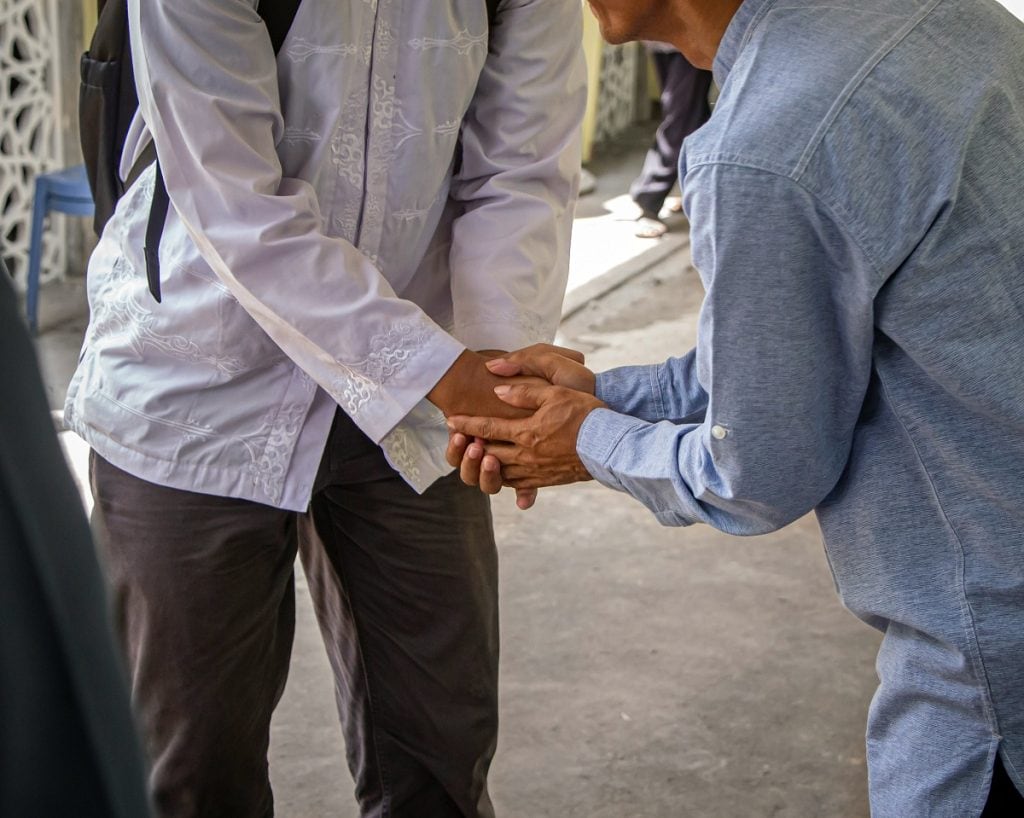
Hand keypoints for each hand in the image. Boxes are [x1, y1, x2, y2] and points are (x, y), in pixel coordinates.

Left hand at [446, 344, 590, 507]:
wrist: (612, 445)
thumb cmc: (586, 414)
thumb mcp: (556, 393)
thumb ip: (524, 392)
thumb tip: (498, 391)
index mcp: (526, 433)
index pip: (487, 429)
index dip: (466, 424)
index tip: (451, 420)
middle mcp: (526, 455)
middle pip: (488, 453)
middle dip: (471, 445)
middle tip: (459, 437)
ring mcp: (536, 471)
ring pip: (500, 472)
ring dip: (485, 463)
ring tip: (479, 453)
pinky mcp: (547, 480)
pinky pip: (517, 483)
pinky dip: (504, 477)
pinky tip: (502, 470)